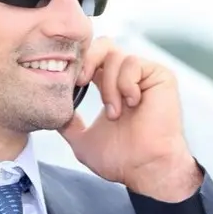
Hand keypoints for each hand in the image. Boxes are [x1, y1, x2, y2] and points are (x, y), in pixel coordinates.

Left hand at [59, 37, 202, 200]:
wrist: (145, 168)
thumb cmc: (122, 160)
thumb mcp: (82, 140)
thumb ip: (68, 123)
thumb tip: (53, 112)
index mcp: (110, 87)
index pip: (91, 59)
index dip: (77, 65)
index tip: (69, 84)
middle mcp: (127, 78)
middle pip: (102, 45)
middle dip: (86, 60)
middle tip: (81, 82)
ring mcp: (143, 76)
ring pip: (115, 56)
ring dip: (109, 86)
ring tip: (115, 113)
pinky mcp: (159, 75)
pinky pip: (133, 63)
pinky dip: (126, 84)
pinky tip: (132, 103)